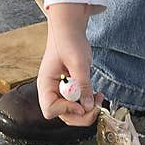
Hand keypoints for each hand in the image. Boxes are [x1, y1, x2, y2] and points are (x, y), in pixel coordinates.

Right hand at [37, 3, 103, 127]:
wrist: (69, 29)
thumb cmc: (69, 40)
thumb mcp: (78, 62)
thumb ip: (83, 85)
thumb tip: (88, 107)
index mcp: (46, 84)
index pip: (50, 109)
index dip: (66, 110)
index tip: (81, 103)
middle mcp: (51, 90)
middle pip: (63, 115)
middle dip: (81, 115)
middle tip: (96, 106)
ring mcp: (60, 91)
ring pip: (72, 112)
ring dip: (86, 110)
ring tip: (98, 97)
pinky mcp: (70, 89)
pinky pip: (78, 103)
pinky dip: (88, 103)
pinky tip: (96, 94)